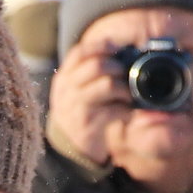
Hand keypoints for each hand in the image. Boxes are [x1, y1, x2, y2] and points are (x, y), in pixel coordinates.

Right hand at [47, 39, 130, 166]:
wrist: (69, 147)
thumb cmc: (79, 113)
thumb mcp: (75, 90)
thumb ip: (87, 73)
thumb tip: (117, 50)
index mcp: (64, 78)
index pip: (79, 53)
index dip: (100, 46)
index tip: (115, 48)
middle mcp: (67, 89)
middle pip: (97, 65)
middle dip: (117, 67)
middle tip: (125, 76)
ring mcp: (76, 107)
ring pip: (107, 85)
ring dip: (124, 89)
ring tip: (128, 96)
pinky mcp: (88, 124)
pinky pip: (113, 110)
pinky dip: (125, 110)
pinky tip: (127, 113)